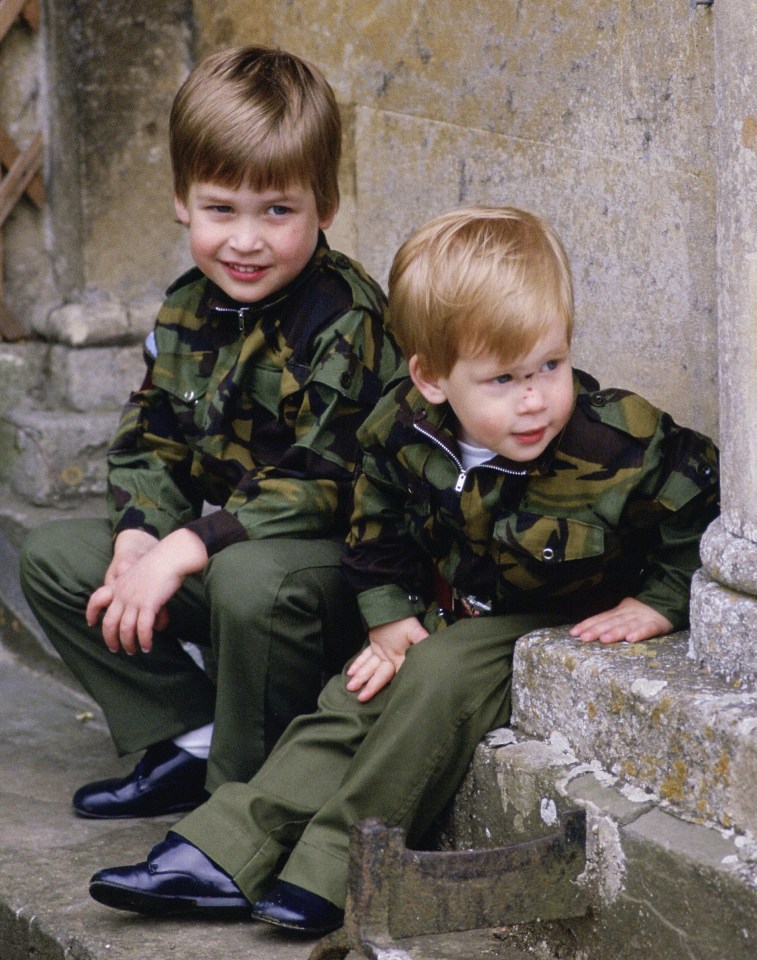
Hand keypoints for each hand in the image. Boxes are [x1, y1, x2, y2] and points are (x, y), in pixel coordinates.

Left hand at [86, 529, 207, 654]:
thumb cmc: (161, 562)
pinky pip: (143, 629)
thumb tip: (140, 603)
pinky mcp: (148, 605)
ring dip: (128, 643)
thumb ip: (134, 587)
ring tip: (133, 651)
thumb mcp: (139, 572)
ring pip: (125, 629)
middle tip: (115, 648)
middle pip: (109, 622)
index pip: (97, 599)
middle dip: (110, 639)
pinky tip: (147, 646)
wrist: (170, 556)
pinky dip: (144, 640)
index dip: (91, 612)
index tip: (91, 623)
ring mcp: (134, 600)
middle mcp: (123, 594)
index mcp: (119, 585)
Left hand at [346, 616, 428, 701]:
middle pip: (380, 675)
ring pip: (370, 668)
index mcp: (404, 658)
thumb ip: (421, 641)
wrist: (395, 606)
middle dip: (371, 687)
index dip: (390, 686)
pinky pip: (365, 657)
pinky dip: (358, 664)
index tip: (384, 698)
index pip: (397, 675)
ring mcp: (383, 653)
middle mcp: (393, 658)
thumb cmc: (406, 620)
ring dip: (361, 677)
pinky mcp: (375, 646)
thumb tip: (428, 650)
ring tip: (351, 687)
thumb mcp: (415, 631)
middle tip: (361, 699)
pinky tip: (350, 672)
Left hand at [569, 597, 672, 644]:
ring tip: (604, 639)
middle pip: (610, 622)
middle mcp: (628, 614)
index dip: (587, 625)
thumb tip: (587, 629)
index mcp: (618, 611)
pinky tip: (631, 639)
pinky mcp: (657, 624)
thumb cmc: (641, 612)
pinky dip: (639, 633)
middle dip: (596, 630)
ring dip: (615, 632)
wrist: (668, 600)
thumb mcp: (623, 613)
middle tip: (584, 638)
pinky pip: (648, 629)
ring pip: (626, 626)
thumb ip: (609, 621)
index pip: (600, 618)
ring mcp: (642, 619)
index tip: (573, 633)